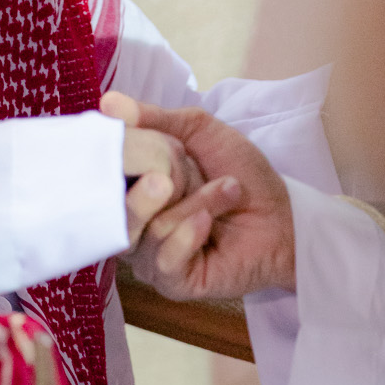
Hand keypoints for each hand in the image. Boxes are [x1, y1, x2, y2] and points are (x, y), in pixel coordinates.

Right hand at [101, 91, 295, 299]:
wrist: (284, 217)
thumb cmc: (243, 176)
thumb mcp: (200, 133)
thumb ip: (157, 119)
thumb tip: (109, 102)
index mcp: (132, 188)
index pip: (100, 177)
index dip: (115, 160)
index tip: (141, 146)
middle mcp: (133, 225)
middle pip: (111, 208)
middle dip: (151, 185)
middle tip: (177, 176)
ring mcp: (149, 257)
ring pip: (149, 228)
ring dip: (196, 203)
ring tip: (229, 191)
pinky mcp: (172, 282)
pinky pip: (165, 259)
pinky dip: (190, 234)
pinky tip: (210, 223)